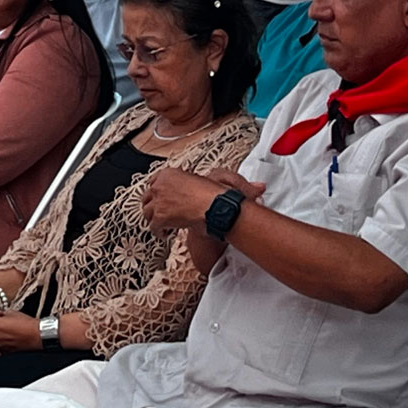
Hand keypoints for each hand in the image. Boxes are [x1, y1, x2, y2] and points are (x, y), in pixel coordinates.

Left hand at [140, 167, 264, 236]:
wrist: (216, 208)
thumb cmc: (223, 196)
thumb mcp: (229, 182)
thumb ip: (238, 184)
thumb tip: (261, 188)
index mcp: (172, 172)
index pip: (156, 180)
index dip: (160, 191)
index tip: (167, 199)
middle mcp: (162, 184)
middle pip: (147, 195)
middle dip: (153, 205)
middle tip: (161, 215)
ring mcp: (159, 200)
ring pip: (146, 212)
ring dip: (153, 219)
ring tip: (162, 226)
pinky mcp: (160, 216)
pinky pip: (152, 226)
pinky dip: (158, 232)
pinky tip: (166, 234)